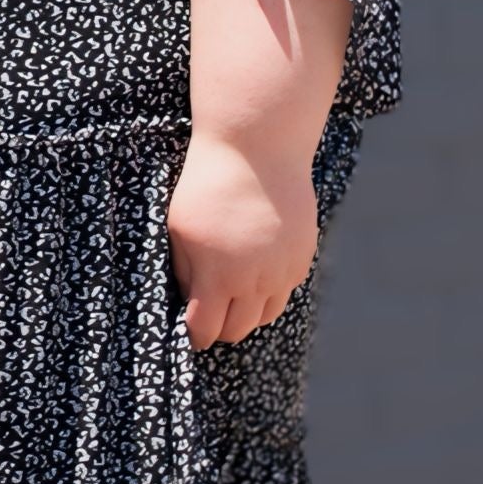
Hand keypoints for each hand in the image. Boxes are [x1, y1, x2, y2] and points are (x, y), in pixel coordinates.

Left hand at [167, 124, 321, 349]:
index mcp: (220, 277)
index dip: (194, 336)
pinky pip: (285, 290)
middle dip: (219, 327)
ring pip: (266, 315)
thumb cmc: (208, 185)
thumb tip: (189, 303)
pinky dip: (269, 290)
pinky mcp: (303, 256)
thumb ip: (184, 273)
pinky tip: (254, 269)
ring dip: (247, 312)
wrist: (257, 148)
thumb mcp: (179, 229)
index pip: (206, 331)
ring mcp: (284, 270)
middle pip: (238, 330)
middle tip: (208, 312)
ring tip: (232, 293)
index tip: (189, 330)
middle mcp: (256, 281)